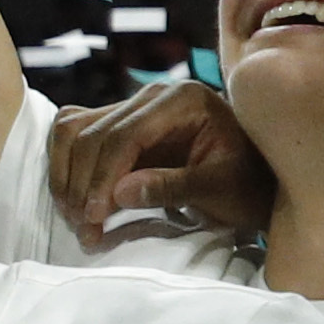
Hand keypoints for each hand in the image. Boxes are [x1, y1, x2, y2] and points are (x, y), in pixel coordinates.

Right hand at [52, 72, 273, 243]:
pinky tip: (74, 198)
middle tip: (84, 228)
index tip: (94, 216)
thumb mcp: (220, 189)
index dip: (102, 177)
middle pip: (94, 133)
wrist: (257, 180)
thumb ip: (172, 186)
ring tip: (77, 218)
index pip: (125, 134)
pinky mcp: (119, 123)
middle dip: (82, 184)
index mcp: (182, 100)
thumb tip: (118, 194)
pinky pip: (75, 134)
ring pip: (74, 131)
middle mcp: (152, 94)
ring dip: (68, 177)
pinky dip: (66, 166)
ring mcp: (133, 106)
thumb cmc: (248, 185)